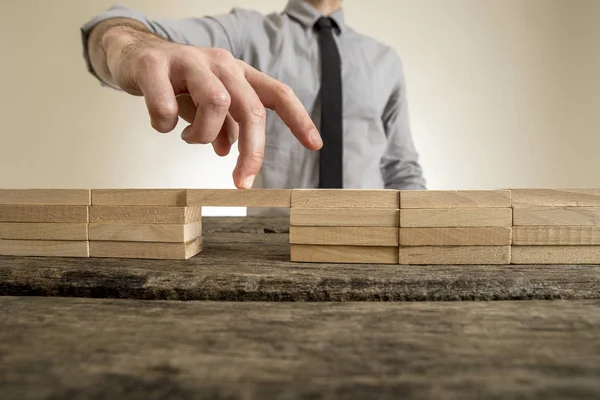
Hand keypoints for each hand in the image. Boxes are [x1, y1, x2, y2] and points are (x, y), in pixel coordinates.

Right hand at [102, 26, 321, 188]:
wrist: (131, 54)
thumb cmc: (177, 82)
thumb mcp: (206, 104)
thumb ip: (223, 125)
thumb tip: (229, 152)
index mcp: (237, 73)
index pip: (277, 93)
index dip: (298, 119)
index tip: (315, 145)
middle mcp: (220, 63)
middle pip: (251, 108)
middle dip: (251, 152)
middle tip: (242, 182)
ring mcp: (188, 61)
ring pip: (216, 104)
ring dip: (203, 135)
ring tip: (188, 137)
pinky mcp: (155, 65)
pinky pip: (167, 106)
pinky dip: (166, 125)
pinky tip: (162, 124)